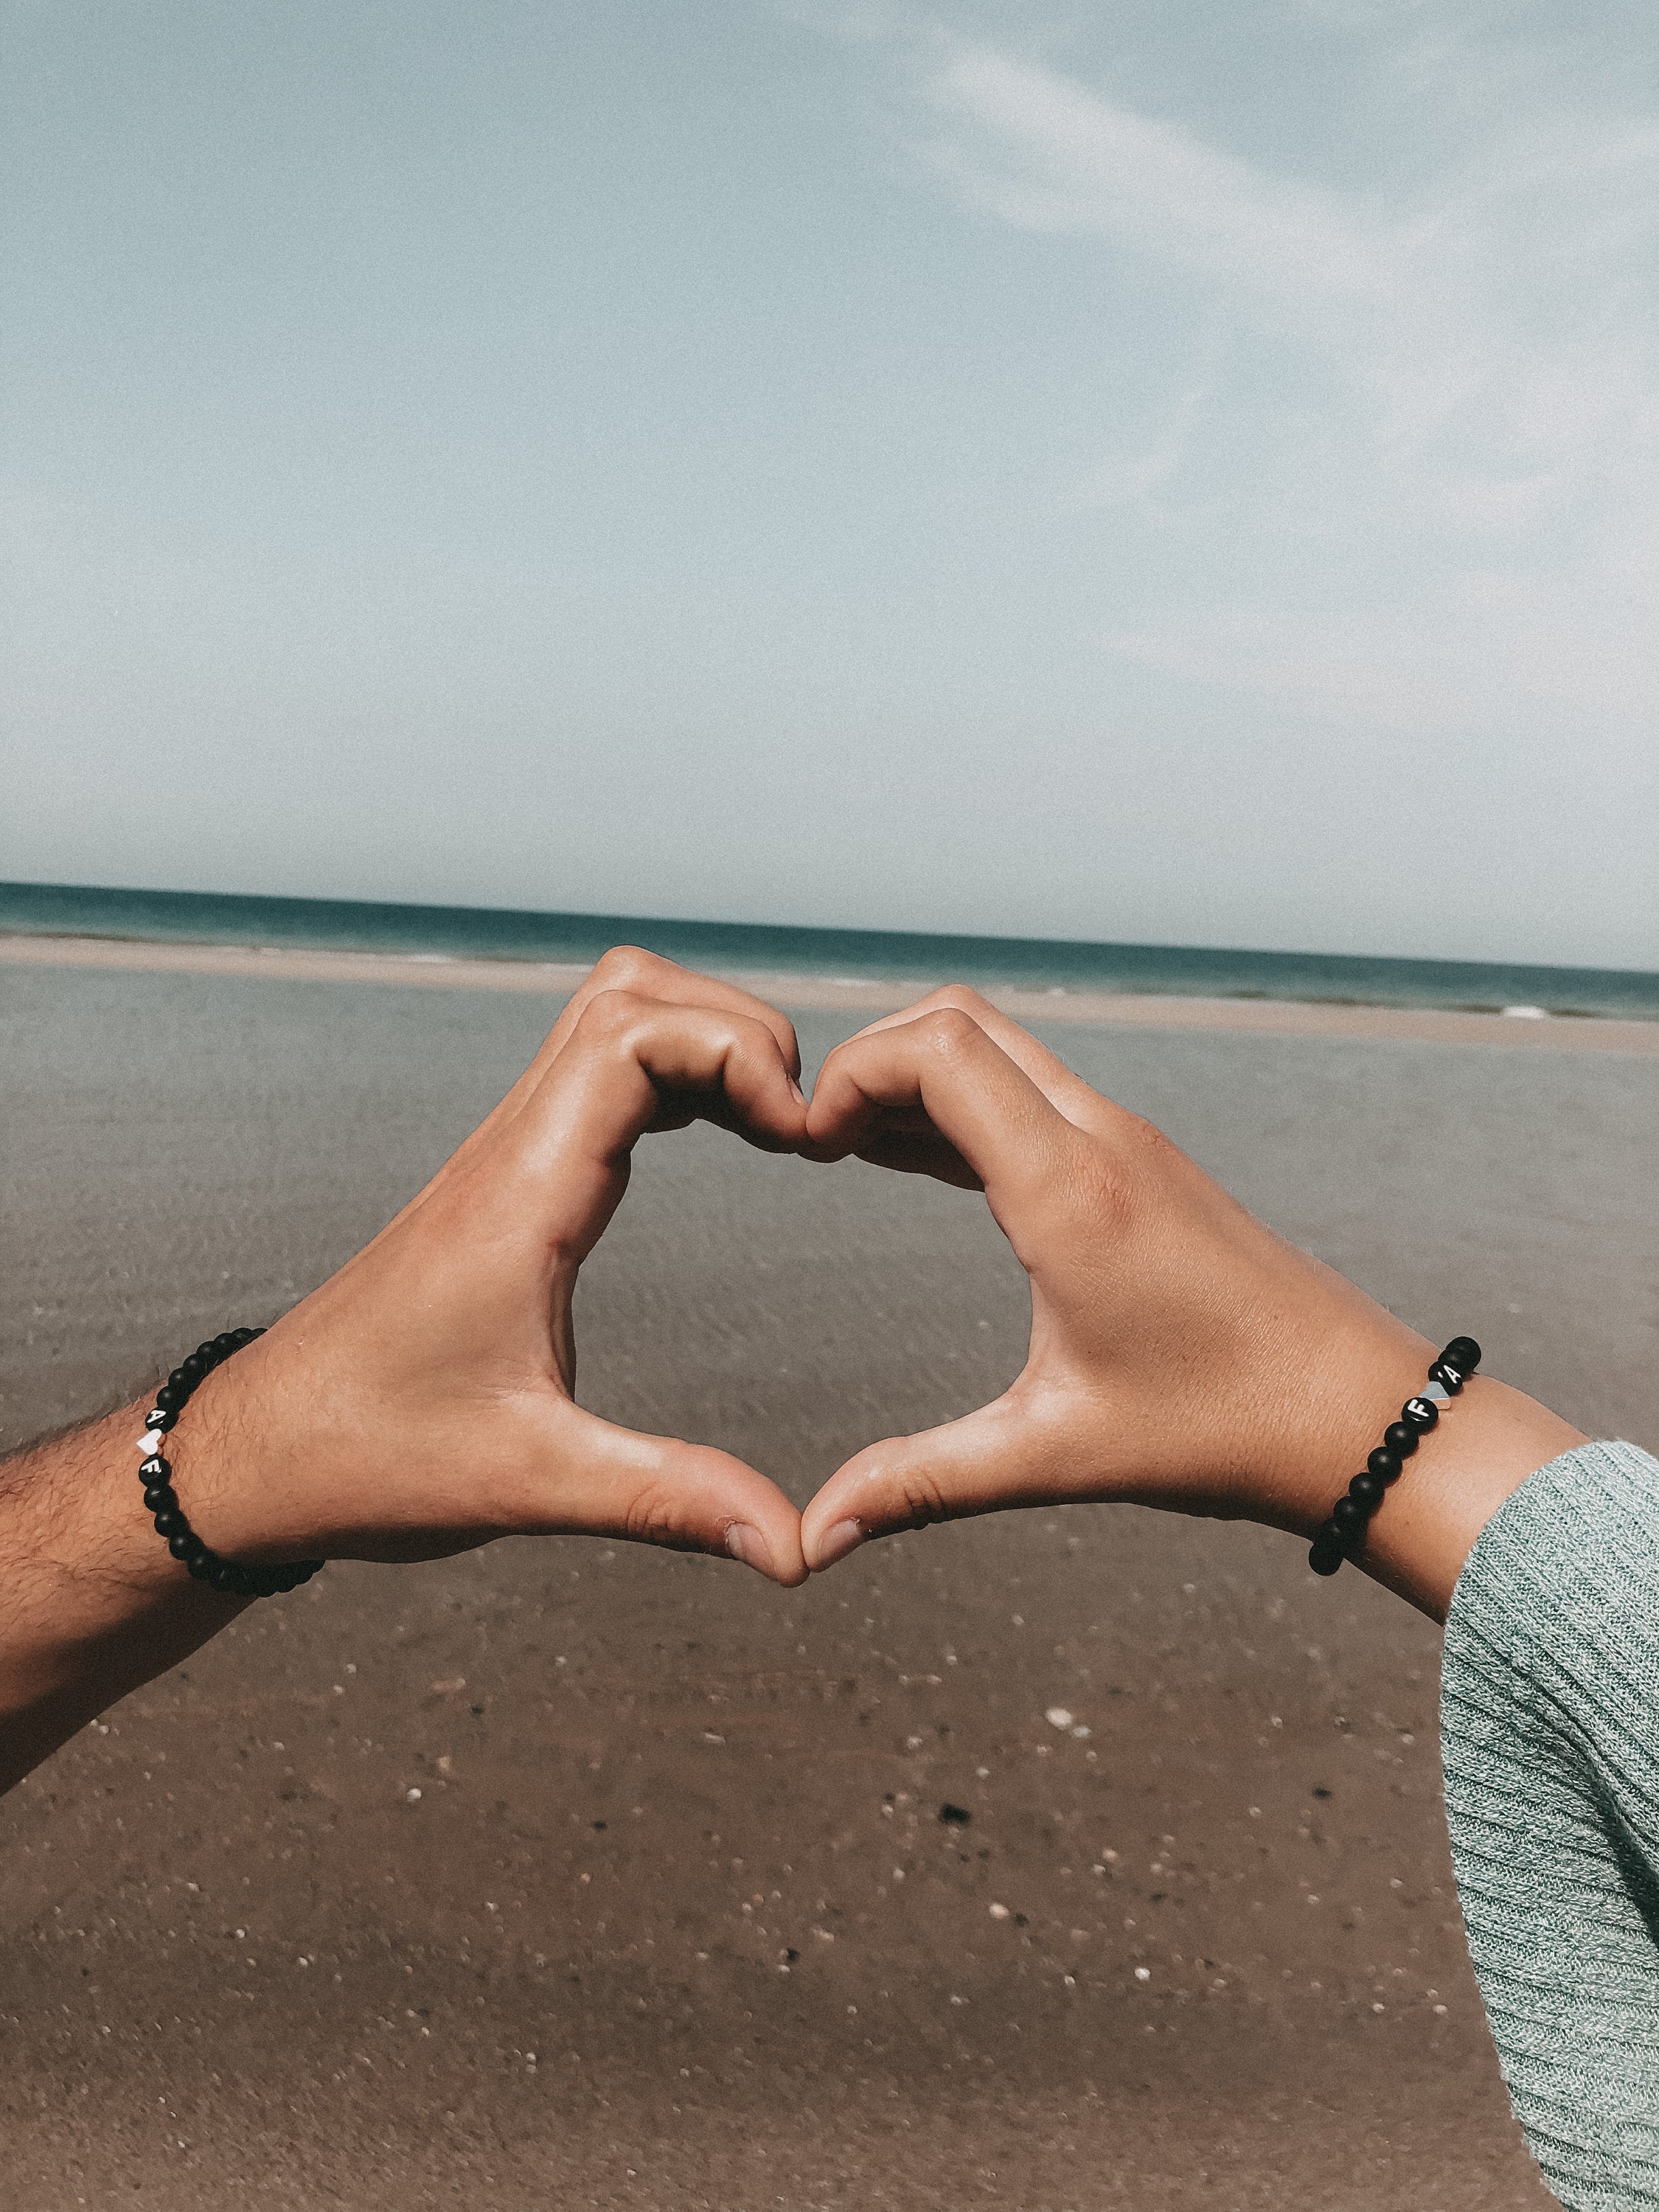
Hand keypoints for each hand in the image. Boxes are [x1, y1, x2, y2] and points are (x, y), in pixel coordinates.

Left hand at [179, 948, 810, 1583]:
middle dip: (736, 1028)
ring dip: (703, 1040)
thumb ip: (669, 1500)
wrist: (258, 1454)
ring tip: (774, 1124)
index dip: (736, 1052)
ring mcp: (505, 1157)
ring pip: (609, 1018)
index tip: (801, 1136)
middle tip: (799, 1122)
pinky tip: (719, 1137)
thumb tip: (791, 1545)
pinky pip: (597, 1075)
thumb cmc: (367, 1458)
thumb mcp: (530, 1483)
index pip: (631, 1036)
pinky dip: (672, 1076)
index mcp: (520, 1196)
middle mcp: (511, 1151)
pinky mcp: (506, 1181)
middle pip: (629, 992)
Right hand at [798, 990, 1580, 1615]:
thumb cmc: (1221, 1430)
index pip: (939, 1049)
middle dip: (870, 1059)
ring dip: (917, 1081)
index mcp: (1070, 1189)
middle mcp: (1100, 1140)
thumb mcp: (1052, 1456)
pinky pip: (1034, 1096)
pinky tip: (916, 1164)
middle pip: (961, 1021)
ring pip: (1001, 1051)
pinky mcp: (1144, 1165)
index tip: (804, 1144)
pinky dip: (964, 1108)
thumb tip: (808, 1540)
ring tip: (845, 1151)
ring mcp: (1129, 1143)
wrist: (1362, 1416)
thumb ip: (918, 1484)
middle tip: (814, 1140)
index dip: (851, 1072)